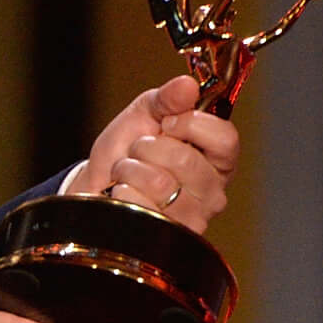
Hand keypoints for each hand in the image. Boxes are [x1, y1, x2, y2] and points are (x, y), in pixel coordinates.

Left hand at [66, 73, 236, 231]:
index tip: (168, 124)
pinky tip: (122, 195)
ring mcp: (192, 218)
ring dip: (131, 170)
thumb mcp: (145, 114)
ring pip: (161, 184)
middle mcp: (212, 192)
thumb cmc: (127, 150)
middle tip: (139, 150)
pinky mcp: (167, 237)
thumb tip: (187, 84)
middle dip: (148, 147)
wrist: (96, 185)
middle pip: (186, 161)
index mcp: (217, 158)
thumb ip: (167, 99)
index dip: (192, 125)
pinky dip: (121, 192)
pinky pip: (140, 206)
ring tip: (128, 172)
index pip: (226, 139)